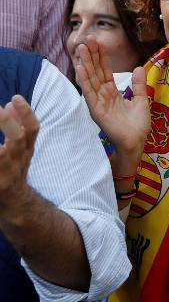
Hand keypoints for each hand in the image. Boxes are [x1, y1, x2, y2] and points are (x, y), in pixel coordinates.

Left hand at [0, 95, 38, 211]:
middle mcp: (17, 161)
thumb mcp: (22, 149)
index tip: (15, 98)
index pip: (32, 130)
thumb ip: (19, 126)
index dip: (26, 114)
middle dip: (7, 122)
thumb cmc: (13, 169)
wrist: (14, 203)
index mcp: (26, 151)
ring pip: (1, 156)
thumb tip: (11, 102)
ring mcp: (4, 174)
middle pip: (17, 139)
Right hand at [74, 38, 149, 164]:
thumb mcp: (141, 100)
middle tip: (87, 39)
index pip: (105, 71)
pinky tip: (81, 68)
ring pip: (91, 79)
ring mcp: (98, 102)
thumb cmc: (138, 125)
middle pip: (96, 71)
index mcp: (112, 93)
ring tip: (81, 48)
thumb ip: (138, 85)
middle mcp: (102, 95)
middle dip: (92, 55)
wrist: (136, 142)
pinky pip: (89, 92)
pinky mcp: (96, 110)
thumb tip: (138, 68)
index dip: (101, 57)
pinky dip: (85, 80)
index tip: (98, 42)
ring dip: (86, 63)